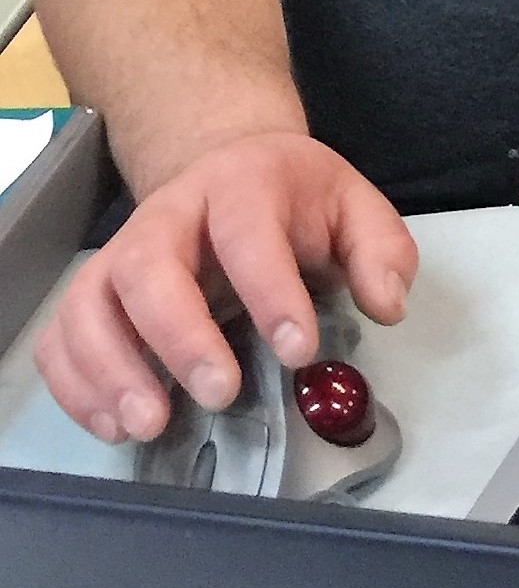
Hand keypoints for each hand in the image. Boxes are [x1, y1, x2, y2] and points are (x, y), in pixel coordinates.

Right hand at [34, 131, 415, 445]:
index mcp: (244, 183)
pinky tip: (114, 423)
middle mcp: (171, 213)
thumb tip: (388, 305)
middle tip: (218, 393)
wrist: (227, 165)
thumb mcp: (352, 205)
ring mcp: (122, 251)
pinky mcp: (94, 291)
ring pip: (91, 301)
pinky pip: (62, 334)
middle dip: (179, 334)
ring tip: (149, 422)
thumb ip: (380, 249)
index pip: (249, 231)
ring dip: (112, 367)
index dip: (272, 291)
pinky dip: (76, 383)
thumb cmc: (293, 198)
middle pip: (150, 264)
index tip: (299, 350)